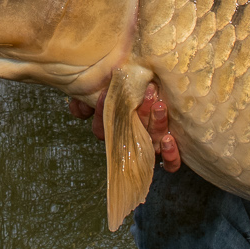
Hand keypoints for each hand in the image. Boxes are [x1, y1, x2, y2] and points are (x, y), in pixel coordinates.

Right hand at [66, 84, 181, 170]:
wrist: (156, 86)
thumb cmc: (130, 89)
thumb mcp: (107, 86)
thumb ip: (88, 96)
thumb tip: (78, 109)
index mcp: (116, 126)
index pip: (102, 128)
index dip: (101, 113)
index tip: (105, 93)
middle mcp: (133, 138)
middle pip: (130, 133)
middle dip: (136, 113)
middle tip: (146, 92)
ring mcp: (152, 145)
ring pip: (152, 143)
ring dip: (155, 125)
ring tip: (159, 106)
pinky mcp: (171, 151)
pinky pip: (170, 162)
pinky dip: (169, 154)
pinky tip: (169, 139)